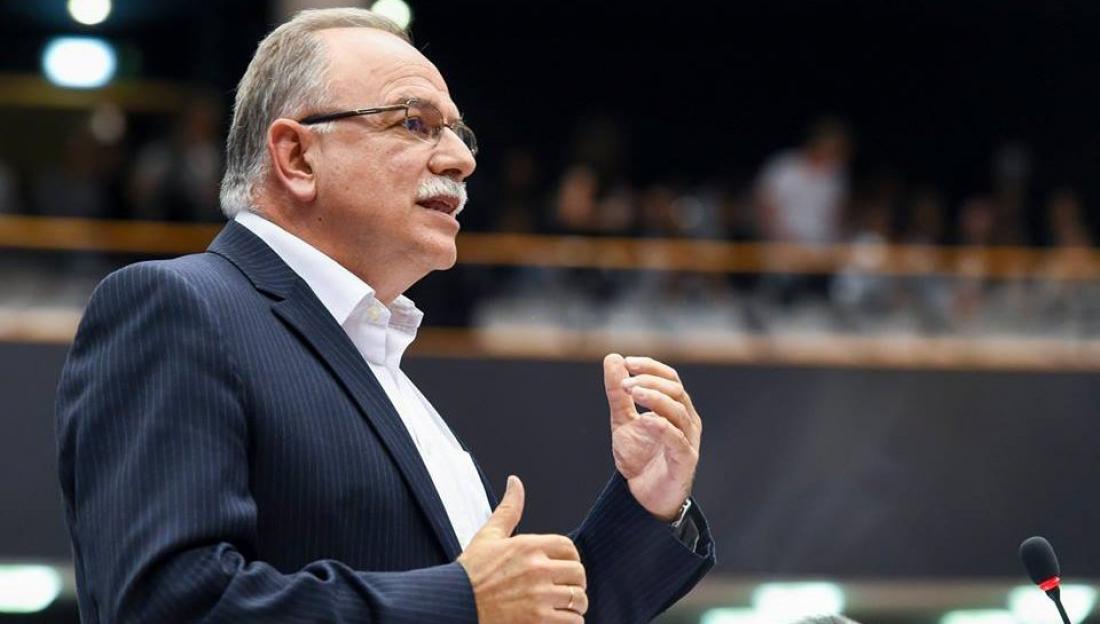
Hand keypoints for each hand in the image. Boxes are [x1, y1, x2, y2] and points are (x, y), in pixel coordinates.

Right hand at [457, 476, 587, 623]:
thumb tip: (515, 482)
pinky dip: (571, 623)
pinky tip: (558, 621)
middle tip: (565, 590)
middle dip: (574, 583)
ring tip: (563, 608)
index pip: (569, 547)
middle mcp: (537, 569)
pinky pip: (573, 622)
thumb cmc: (469, 573)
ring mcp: (539, 597)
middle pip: (578, 573)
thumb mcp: (488, 536)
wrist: (454, 606)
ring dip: (574, 606)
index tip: (563, 568)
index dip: (570, 558)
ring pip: (578, 599)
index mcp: (528, 546)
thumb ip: (509, 509)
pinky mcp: (538, 621)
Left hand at [603, 354, 700, 521]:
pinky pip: (677, 440)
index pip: (670, 378)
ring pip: (678, 411)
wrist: (642, 497)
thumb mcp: (622, 420)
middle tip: (625, 384)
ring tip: (632, 393)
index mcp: (675, 408)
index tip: (627, 362)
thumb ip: (618, 394)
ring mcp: (688, 440)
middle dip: (649, 382)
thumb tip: (612, 358)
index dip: (650, 367)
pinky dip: (662, 426)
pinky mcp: (685, 461)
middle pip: (675, 390)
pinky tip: (645, 420)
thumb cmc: (639, 458)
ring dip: (654, 398)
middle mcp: (687, 421)